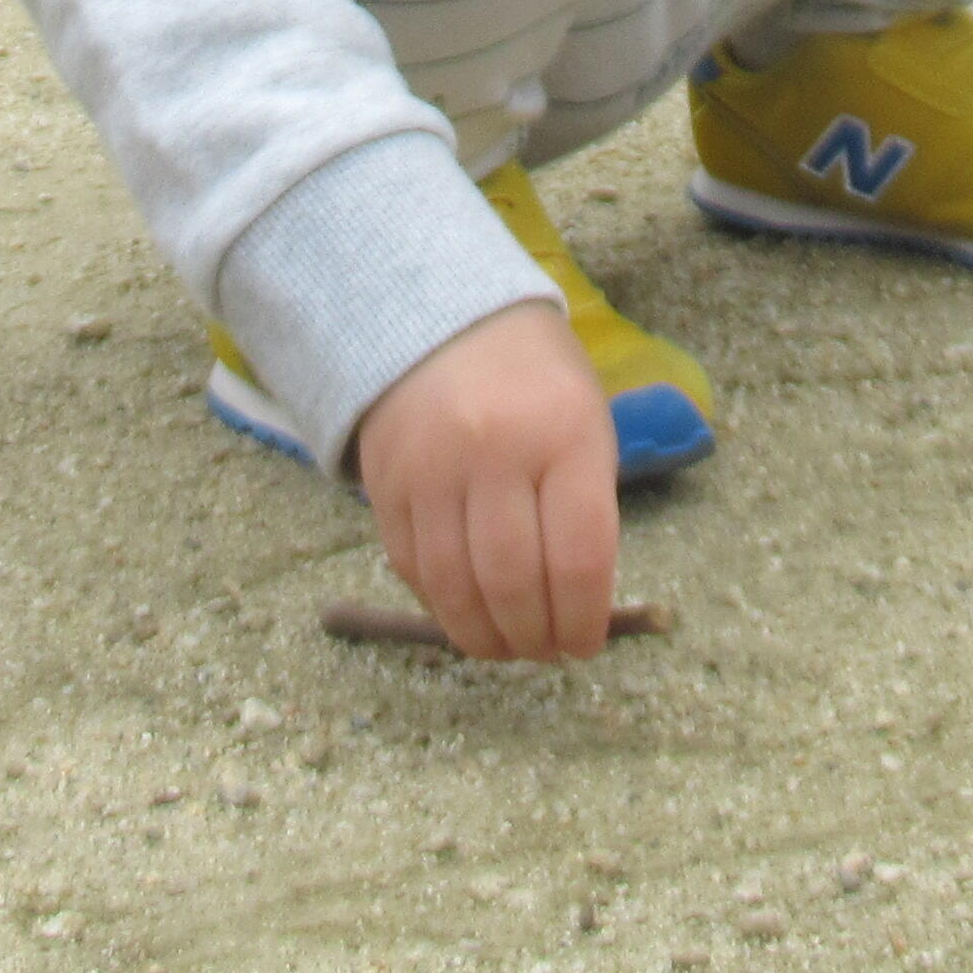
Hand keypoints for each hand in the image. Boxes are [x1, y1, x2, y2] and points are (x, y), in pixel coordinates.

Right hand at [343, 303, 617, 661]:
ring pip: (454, 585)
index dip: (584, 619)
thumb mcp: (587, 427)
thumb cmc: (537, 384)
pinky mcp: (385, 484)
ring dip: (484, 636)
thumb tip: (579, 607)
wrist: (447, 320)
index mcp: (565, 436)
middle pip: (513, 580)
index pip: (579, 557)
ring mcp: (432, 468)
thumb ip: (586, 509)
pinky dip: (440, 604)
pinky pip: (412, 566)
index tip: (586, 645)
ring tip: (507, 647)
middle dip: (534, 637)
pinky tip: (464, 612)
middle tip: (546, 652)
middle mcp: (495, 452)